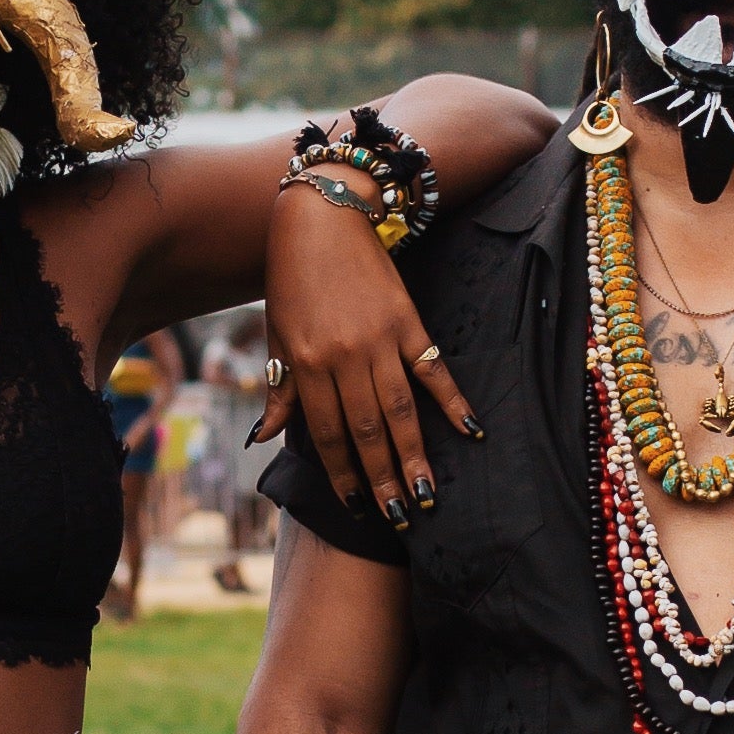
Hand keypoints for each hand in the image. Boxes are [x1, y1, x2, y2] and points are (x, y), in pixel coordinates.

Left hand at [264, 179, 476, 526]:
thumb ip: (280, 389)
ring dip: (414, 455)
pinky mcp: (408, 321)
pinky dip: (452, 400)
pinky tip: (469, 430)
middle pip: (367, 431)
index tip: (355, 505)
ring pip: (400, 410)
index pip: (327, 433)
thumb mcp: (277, 334)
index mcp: (308, 364)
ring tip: (427, 493)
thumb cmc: (292, 278)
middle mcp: (345, 357)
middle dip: (382, 478)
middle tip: (399, 517)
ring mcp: (380, 340)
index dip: (342, 473)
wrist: (322, 216)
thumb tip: (264, 437)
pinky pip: (433, 369)